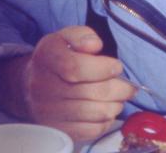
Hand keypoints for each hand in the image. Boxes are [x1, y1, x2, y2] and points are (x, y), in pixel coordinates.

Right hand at [21, 25, 134, 140]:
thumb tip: (95, 46)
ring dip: (115, 105)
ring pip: (92, 113)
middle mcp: (42, 86)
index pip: (75, 68)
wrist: (35, 81)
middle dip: (117, 89)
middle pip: (88, 93)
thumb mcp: (68, 35)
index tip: (118, 67)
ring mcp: (48, 111)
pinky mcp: (57, 129)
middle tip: (130, 86)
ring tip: (121, 97)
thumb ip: (83, 35)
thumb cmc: (61, 54)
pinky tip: (110, 110)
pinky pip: (89, 131)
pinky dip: (106, 122)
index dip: (102, 69)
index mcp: (47, 57)